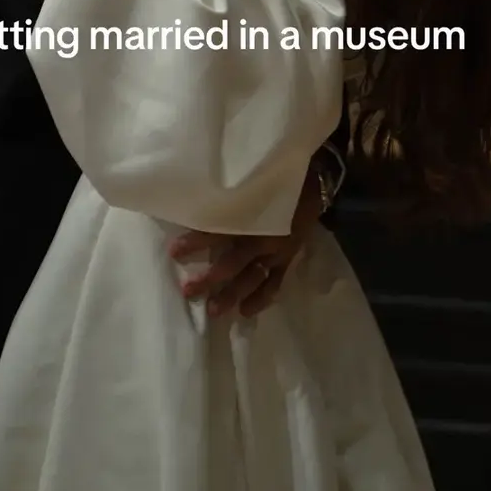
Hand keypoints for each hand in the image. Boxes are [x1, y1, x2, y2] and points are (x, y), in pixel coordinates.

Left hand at [169, 167, 322, 318]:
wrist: (316, 180)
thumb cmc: (275, 177)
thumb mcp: (250, 180)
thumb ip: (228, 195)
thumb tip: (194, 202)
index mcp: (252, 214)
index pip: (219, 230)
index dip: (196, 241)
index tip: (174, 251)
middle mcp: (264, 237)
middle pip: (233, 262)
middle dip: (210, 279)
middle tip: (188, 291)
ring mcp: (278, 252)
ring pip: (253, 278)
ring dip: (233, 294)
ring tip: (213, 311)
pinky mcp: (289, 259)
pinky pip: (276, 283)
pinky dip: (262, 298)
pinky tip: (246, 312)